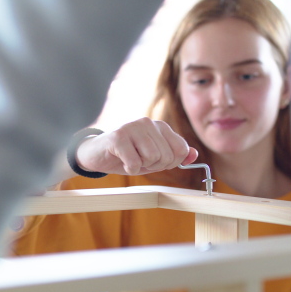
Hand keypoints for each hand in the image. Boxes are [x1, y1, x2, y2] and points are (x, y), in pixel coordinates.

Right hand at [76, 117, 197, 174]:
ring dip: (140, 166)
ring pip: (152, 158)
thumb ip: (176, 155)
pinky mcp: (118, 136)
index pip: (181, 150)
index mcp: (160, 126)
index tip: (155, 161)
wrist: (96, 154)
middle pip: (166, 157)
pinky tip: (121, 160)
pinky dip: (128, 168)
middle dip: (153, 166)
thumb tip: (194, 155)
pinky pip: (134, 163)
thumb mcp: (155, 158)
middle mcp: (148, 122)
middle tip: (138, 160)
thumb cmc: (127, 155)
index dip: (170, 163)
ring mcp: (132, 127)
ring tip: (129, 159)